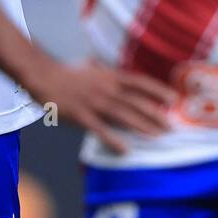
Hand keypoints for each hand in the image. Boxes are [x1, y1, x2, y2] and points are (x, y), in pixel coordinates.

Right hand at [27, 57, 177, 154]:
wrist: (43, 76)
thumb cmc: (67, 73)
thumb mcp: (91, 67)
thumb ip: (105, 71)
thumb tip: (114, 72)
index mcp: (110, 76)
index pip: (140, 82)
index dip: (158, 90)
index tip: (173, 99)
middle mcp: (106, 89)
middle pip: (136, 102)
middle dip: (156, 115)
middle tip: (170, 127)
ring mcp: (94, 102)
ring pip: (123, 116)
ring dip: (142, 126)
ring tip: (157, 137)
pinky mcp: (81, 115)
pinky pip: (100, 130)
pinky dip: (114, 140)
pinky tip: (125, 150)